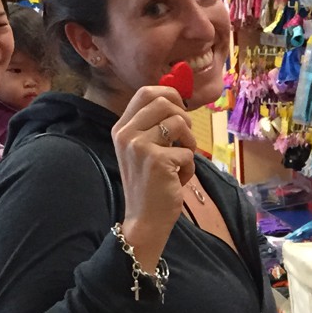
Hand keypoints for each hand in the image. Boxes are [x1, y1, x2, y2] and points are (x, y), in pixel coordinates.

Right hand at [110, 85, 197, 267]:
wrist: (144, 220)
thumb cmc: (150, 185)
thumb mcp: (143, 150)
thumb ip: (153, 126)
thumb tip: (179, 101)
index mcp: (121, 128)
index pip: (145, 92)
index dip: (169, 94)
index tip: (181, 109)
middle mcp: (125, 134)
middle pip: (164, 102)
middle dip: (184, 118)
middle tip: (185, 139)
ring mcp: (139, 146)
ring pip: (179, 123)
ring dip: (189, 143)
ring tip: (182, 161)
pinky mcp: (157, 160)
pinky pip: (188, 151)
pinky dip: (190, 166)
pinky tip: (178, 180)